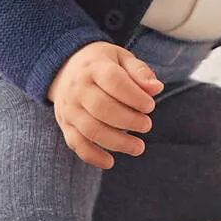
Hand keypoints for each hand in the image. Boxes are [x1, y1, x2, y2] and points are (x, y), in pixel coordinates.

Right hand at [47, 41, 163, 168]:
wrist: (64, 68)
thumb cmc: (101, 64)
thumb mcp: (121, 58)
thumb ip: (139, 71)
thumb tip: (156, 88)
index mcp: (93, 67)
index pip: (113, 81)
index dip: (134, 96)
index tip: (150, 106)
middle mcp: (77, 87)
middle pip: (102, 107)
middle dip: (129, 120)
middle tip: (147, 125)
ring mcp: (69, 107)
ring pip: (91, 129)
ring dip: (117, 142)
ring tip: (139, 147)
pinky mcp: (65, 124)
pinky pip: (77, 144)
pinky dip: (93, 156)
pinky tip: (110, 162)